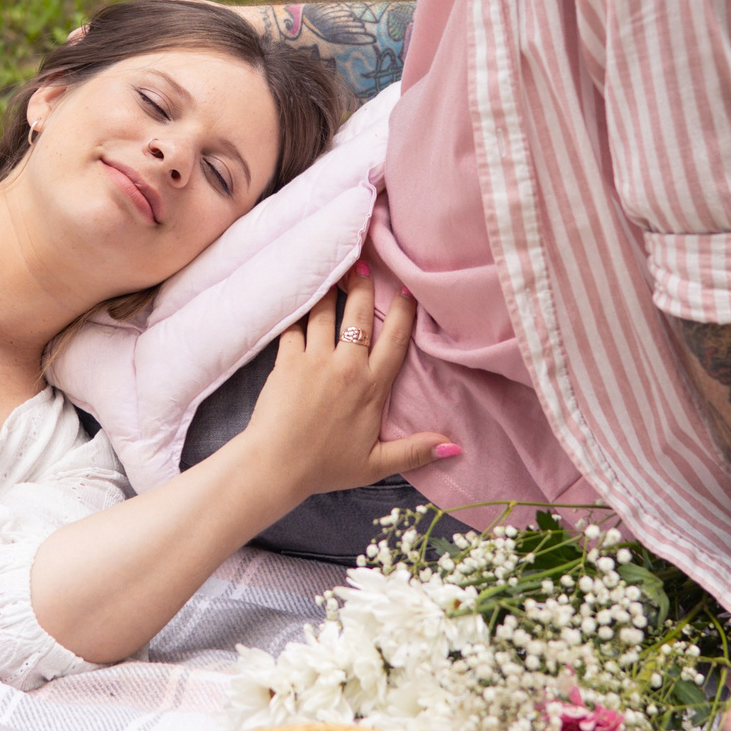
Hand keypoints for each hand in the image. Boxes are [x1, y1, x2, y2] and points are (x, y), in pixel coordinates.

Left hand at [235, 263, 449, 501]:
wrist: (275, 465)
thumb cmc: (325, 467)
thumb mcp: (375, 464)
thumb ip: (415, 451)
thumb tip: (454, 448)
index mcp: (371, 387)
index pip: (395, 339)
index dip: (402, 311)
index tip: (406, 288)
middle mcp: (346, 366)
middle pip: (359, 314)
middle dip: (363, 285)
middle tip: (364, 263)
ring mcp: (315, 359)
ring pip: (325, 312)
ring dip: (330, 290)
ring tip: (332, 271)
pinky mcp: (287, 360)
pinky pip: (294, 325)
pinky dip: (297, 310)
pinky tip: (299, 297)